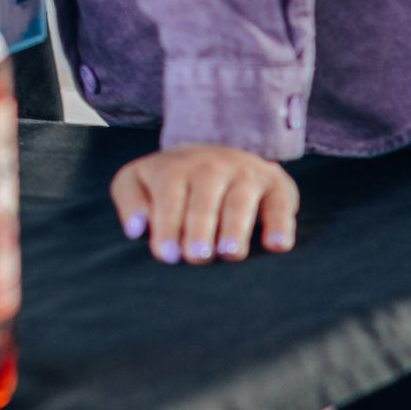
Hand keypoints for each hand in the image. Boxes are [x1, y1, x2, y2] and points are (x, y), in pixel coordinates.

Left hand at [110, 144, 297, 264]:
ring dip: (235, 228)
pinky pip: (279, 204)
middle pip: (205, 199)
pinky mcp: (276, 184)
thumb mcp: (139, 181)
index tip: (166, 254)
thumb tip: (136, 230)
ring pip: (240, 201)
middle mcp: (211, 166)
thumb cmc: (170, 182)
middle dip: (200, 228)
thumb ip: (130, 202)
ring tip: (230, 254)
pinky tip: (277, 246)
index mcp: (174, 167)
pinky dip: (280, 224)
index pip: (169, 196)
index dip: (167, 225)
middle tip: (197, 256)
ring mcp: (245, 173)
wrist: (215, 153)